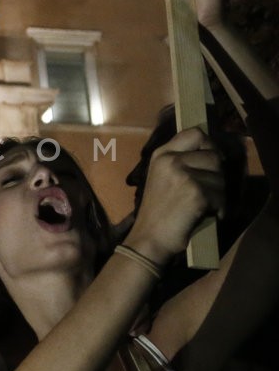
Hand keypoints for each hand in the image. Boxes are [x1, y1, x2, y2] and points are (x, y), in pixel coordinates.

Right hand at [124, 127, 223, 261]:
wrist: (149, 237)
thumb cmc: (157, 210)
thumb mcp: (162, 176)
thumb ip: (180, 160)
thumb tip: (210, 151)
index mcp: (161, 154)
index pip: (195, 133)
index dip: (209, 145)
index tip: (210, 160)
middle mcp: (171, 160)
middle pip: (213, 155)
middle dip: (216, 175)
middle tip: (206, 191)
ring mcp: (183, 174)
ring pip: (220, 176)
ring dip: (218, 194)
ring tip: (203, 205)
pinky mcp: (196, 192)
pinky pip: (221, 195)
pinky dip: (219, 208)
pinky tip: (207, 214)